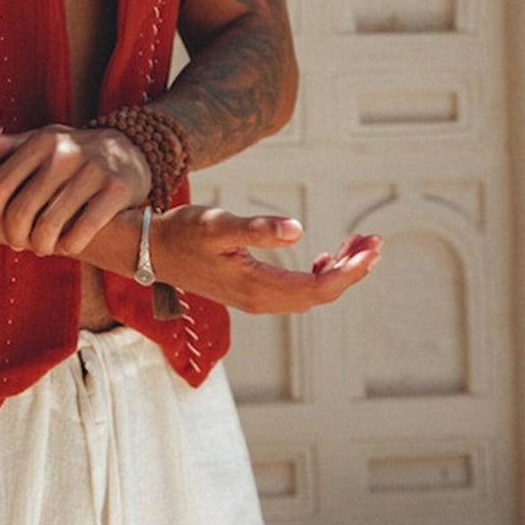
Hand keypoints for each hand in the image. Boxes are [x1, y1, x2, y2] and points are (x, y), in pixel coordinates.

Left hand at [0, 125, 151, 255]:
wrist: (131, 149)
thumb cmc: (72, 152)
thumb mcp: (40, 143)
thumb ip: (3, 147)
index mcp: (41, 142)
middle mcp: (64, 154)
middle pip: (21, 211)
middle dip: (15, 236)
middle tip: (18, 241)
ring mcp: (92, 172)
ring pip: (49, 227)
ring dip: (40, 245)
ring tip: (41, 245)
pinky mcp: (115, 192)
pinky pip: (81, 233)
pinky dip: (68, 247)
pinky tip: (67, 245)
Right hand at [154, 208, 380, 313]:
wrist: (150, 250)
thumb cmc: (183, 233)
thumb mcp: (219, 224)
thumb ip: (258, 229)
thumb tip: (298, 230)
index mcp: (258, 286)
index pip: (319, 287)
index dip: (350, 270)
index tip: (370, 248)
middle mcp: (261, 300)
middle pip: (321, 293)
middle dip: (352, 269)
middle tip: (374, 242)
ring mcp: (256, 298)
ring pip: (311, 293)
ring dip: (337, 272)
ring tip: (358, 247)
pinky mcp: (250, 291)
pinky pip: (296, 291)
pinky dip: (317, 275)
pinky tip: (322, 258)